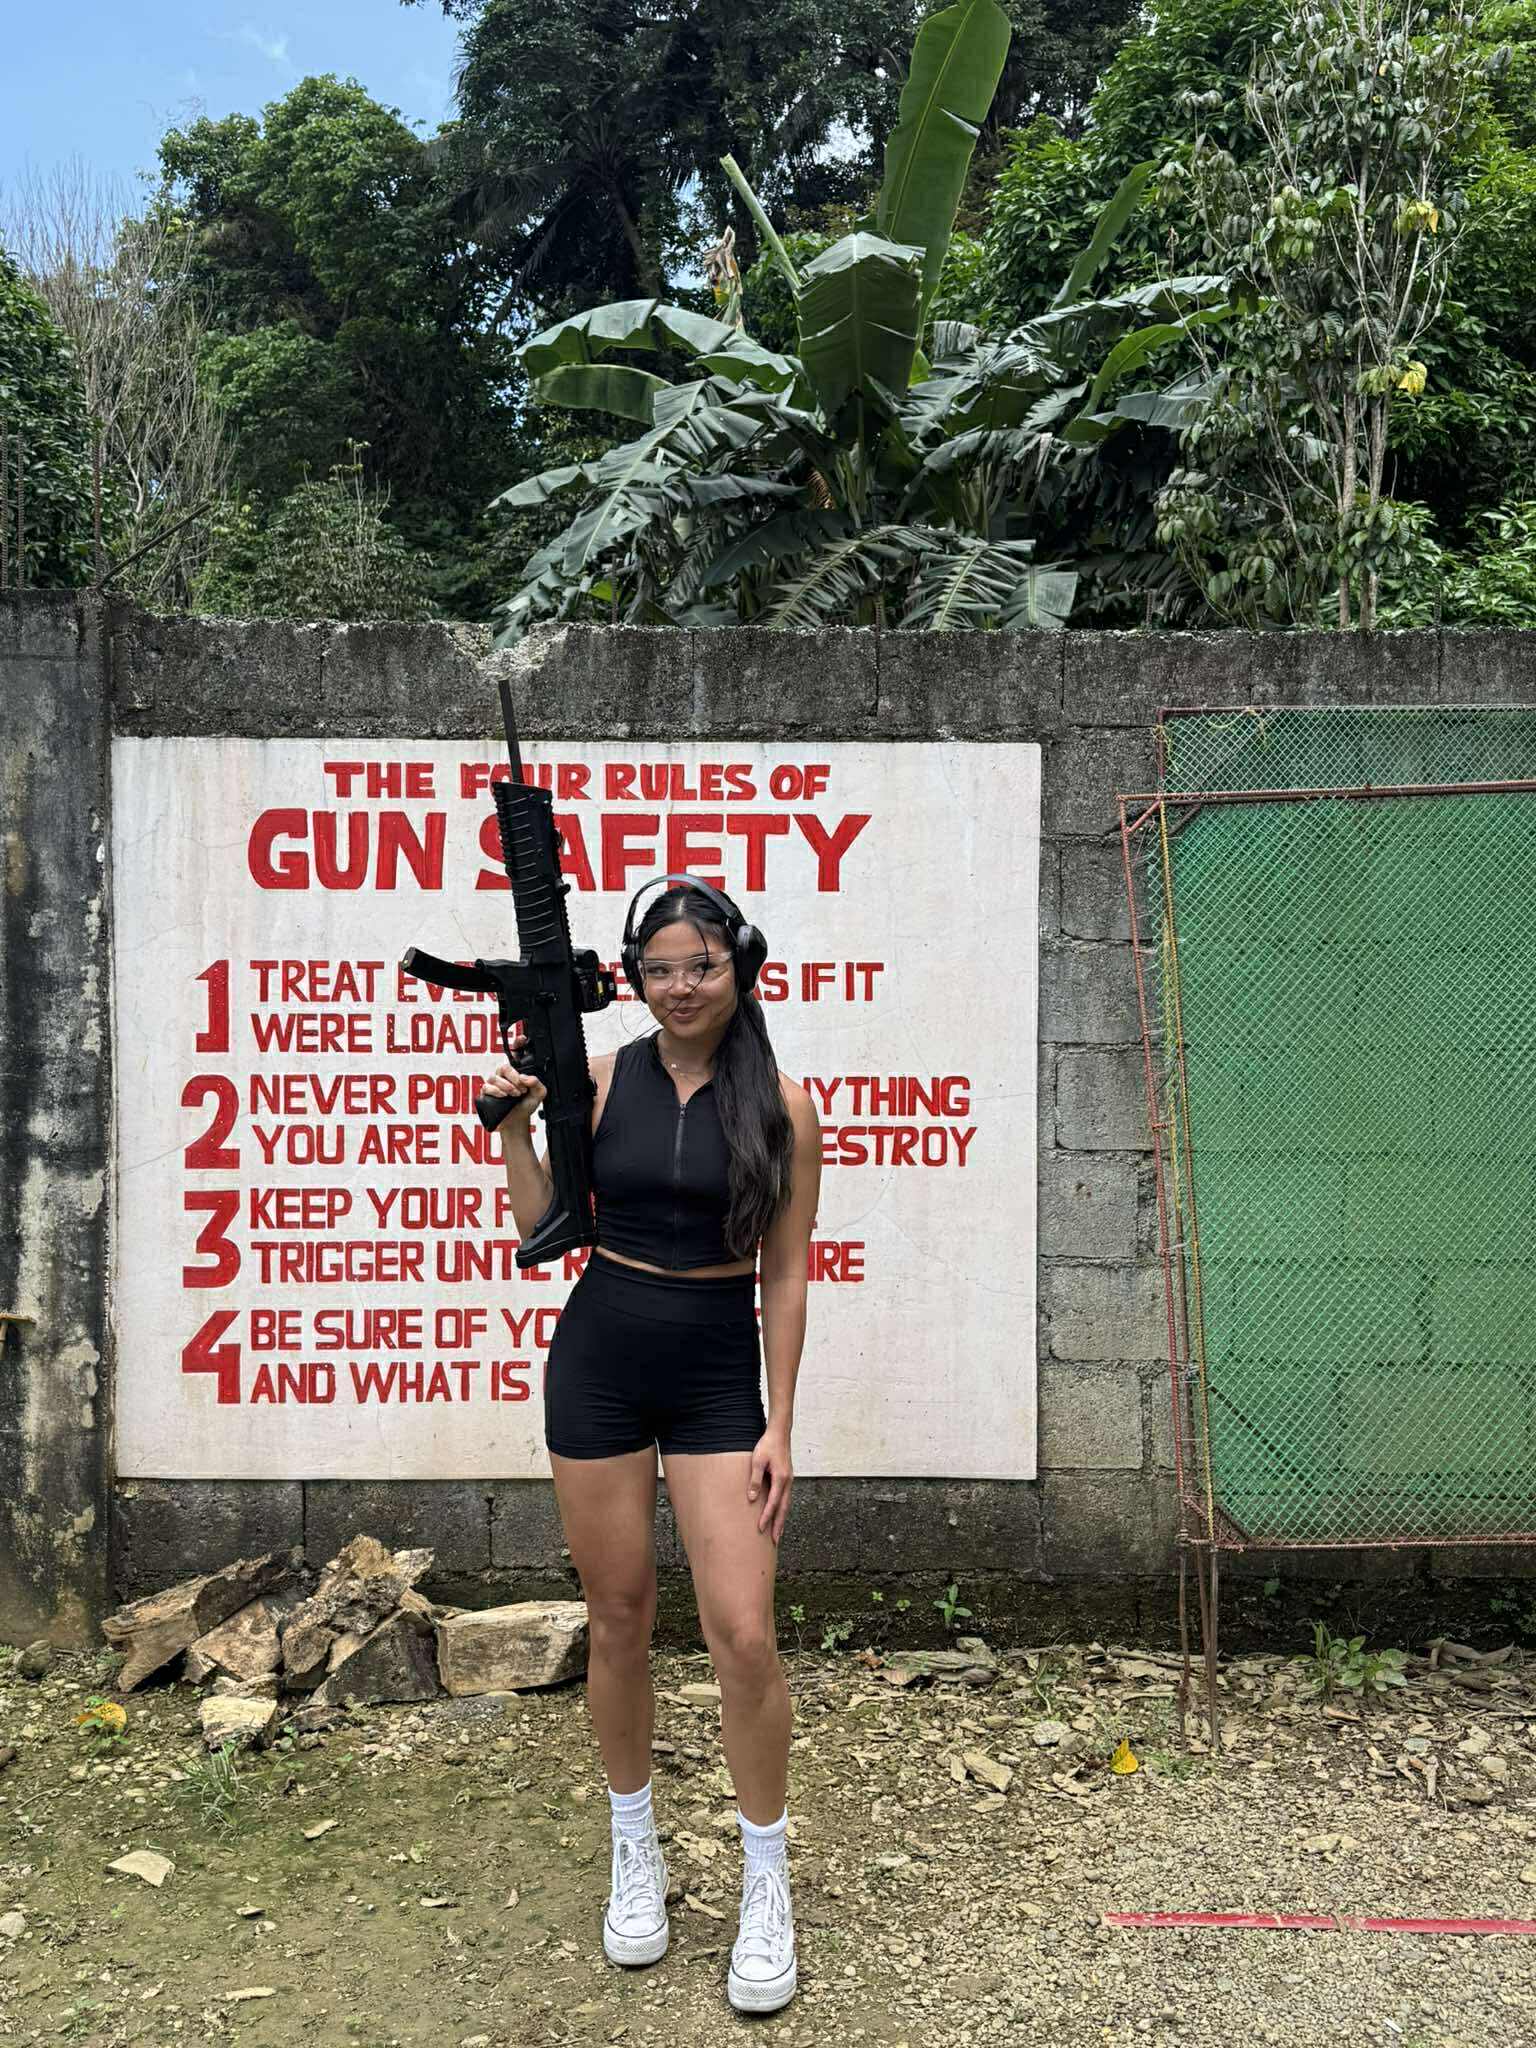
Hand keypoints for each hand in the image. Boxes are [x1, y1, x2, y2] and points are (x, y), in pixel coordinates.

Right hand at [482, 1031, 545, 1134]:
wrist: (517, 1121)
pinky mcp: (487, 1093)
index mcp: (517, 1072)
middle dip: (514, 1077)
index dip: (517, 1044)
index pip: (516, 1055)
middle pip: (505, 1067)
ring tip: (515, 1095)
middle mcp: (505, 1075)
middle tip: (522, 1088)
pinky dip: (496, 1091)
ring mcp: (495, 1083)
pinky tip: (504, 1096)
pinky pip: (487, 1087)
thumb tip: (526, 1078)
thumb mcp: (539, 1095)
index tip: (522, 1039)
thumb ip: (537, 1084)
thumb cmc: (526, 1105)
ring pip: (495, 1077)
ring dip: (507, 1086)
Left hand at [747, 1425, 792, 1544]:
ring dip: (782, 1519)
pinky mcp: (787, 1479)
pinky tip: (778, 1515)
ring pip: (786, 1505)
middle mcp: (788, 1482)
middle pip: (784, 1509)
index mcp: (781, 1479)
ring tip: (777, 1533)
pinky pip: (785, 1498)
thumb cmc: (767, 1445)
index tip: (760, 1529)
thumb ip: (754, 1480)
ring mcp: (789, 1481)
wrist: (780, 1433)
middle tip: (775, 1541)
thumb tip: (752, 1499)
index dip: (767, 1517)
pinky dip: (782, 1509)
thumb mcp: (756, 1461)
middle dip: (779, 1525)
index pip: (773, 1503)